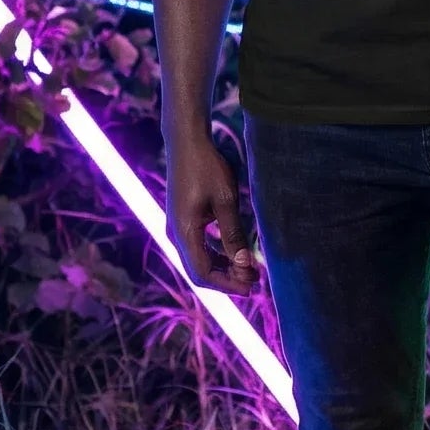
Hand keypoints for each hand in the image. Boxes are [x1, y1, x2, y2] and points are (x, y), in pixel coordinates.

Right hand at [164, 125, 259, 292]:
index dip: (228, 284)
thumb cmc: (207, 167)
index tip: (252, 286)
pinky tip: (234, 253)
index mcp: (184, 232)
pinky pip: (196, 248)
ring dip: (222, 268)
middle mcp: (175, 234)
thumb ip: (233, 234)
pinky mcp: (181, 221)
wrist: (186, 142)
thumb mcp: (225, 201)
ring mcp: (176, 228)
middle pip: (198, 271)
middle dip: (226, 280)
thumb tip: (244, 265)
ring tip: (248, 269)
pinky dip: (215, 255)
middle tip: (253, 281)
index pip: (203, 272)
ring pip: (197, 260)